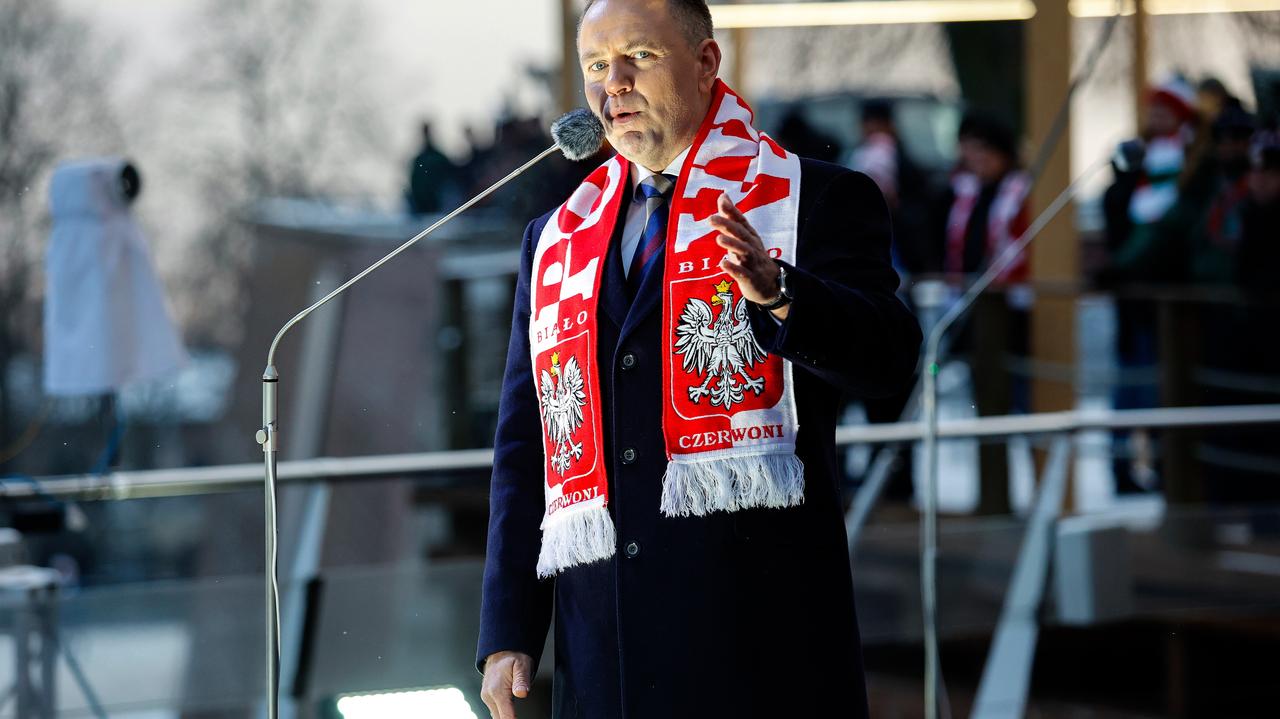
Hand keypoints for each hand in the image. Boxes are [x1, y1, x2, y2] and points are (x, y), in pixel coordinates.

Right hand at [481, 650, 533, 718]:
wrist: (500, 650)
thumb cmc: (512, 656)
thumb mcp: (522, 665)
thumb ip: (522, 681)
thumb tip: (522, 693)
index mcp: (497, 690)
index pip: (506, 716)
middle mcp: (489, 695)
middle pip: (500, 718)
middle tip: (520, 716)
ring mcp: (487, 697)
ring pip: (497, 716)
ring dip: (506, 717)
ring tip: (516, 715)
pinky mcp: (487, 697)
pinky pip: (495, 711)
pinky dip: (502, 714)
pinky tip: (510, 713)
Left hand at [710, 194, 788, 319]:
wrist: (771, 285)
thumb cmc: (752, 257)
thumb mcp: (743, 237)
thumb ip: (731, 218)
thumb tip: (723, 196)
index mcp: (750, 236)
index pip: (742, 221)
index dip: (733, 211)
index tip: (722, 200)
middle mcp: (753, 247)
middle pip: (742, 234)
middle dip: (728, 225)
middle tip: (711, 219)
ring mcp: (753, 263)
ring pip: (745, 252)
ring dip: (733, 244)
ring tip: (719, 239)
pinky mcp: (751, 279)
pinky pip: (743, 273)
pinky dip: (733, 268)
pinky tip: (723, 264)